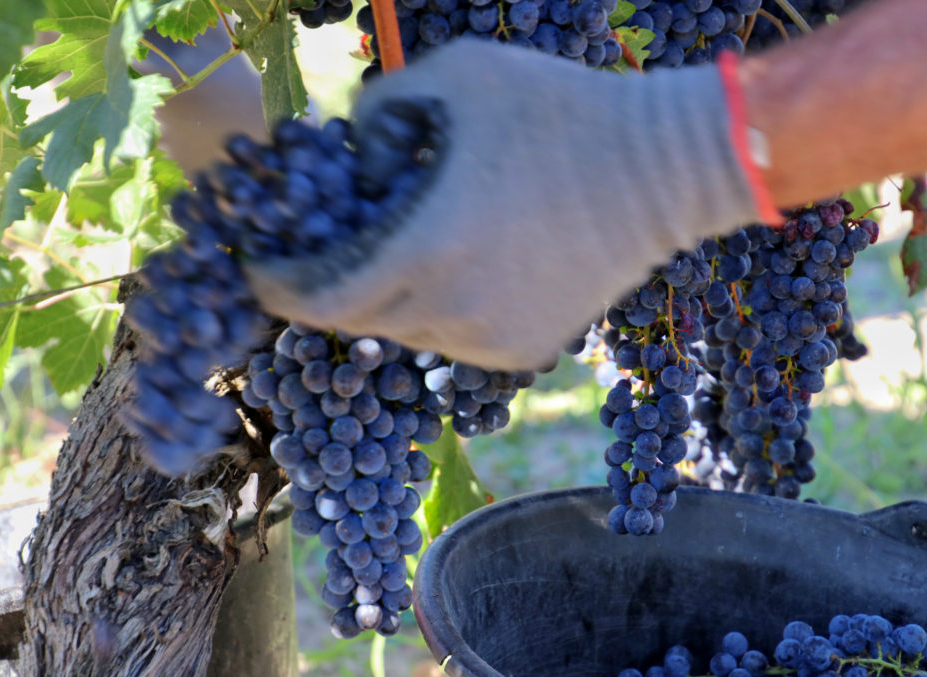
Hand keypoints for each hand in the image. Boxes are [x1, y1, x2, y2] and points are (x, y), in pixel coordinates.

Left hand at [244, 40, 763, 369]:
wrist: (667, 169)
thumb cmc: (559, 112)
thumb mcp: (456, 76)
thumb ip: (380, 109)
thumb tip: (353, 154)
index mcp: (424, 248)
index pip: (318, 299)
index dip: (277, 288)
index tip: (259, 270)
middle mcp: (452, 310)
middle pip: (358, 320)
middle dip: (332, 288)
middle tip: (330, 250)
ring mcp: (492, 339)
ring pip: (408, 334)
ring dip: (390, 297)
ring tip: (408, 246)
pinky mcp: (526, 350)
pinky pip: (455, 341)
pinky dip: (440, 311)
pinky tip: (462, 266)